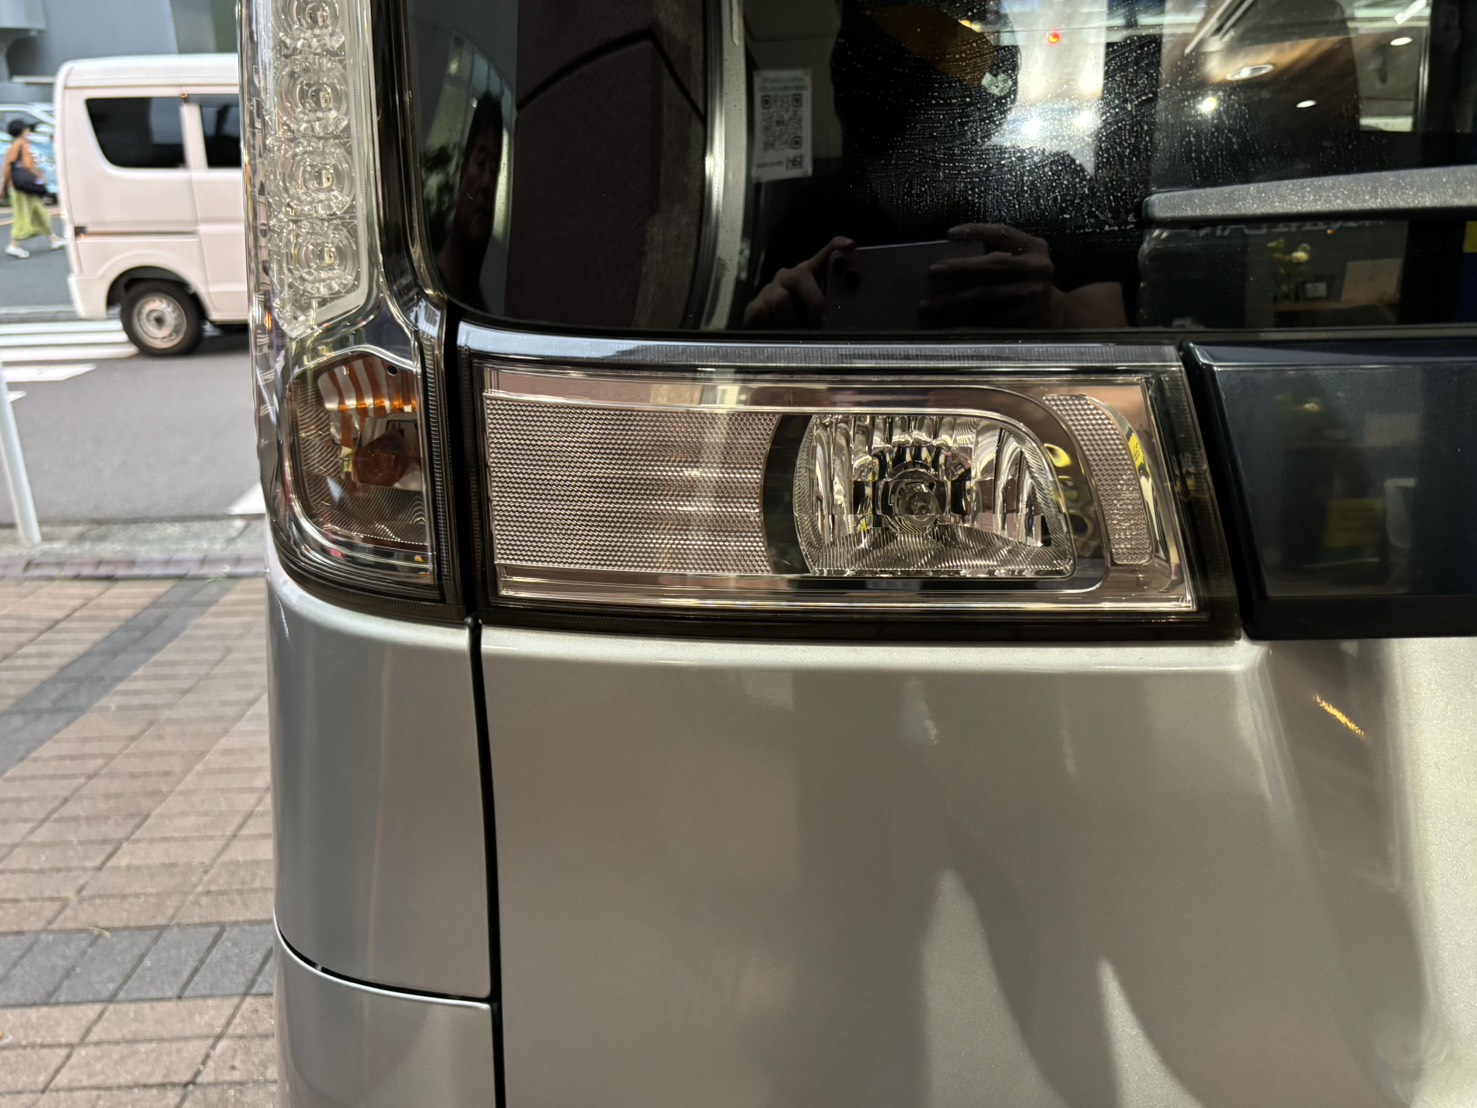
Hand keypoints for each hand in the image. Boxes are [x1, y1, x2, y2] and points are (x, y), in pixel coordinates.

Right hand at [743, 236, 854, 328]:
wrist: (765, 342)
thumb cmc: (798, 328)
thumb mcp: (819, 320)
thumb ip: (831, 311)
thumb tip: (845, 315)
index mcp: (808, 277)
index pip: (823, 256)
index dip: (835, 247)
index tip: (850, 244)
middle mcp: (788, 278)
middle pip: (799, 275)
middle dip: (813, 301)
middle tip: (820, 322)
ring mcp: (770, 291)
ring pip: (781, 300)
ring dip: (791, 322)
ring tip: (795, 335)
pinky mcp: (755, 306)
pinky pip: (762, 313)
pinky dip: (772, 327)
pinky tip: (775, 333)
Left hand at [920, 224, 1065, 328]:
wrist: (1056, 316)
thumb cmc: (1025, 284)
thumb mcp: (1023, 261)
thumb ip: (999, 255)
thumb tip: (948, 263)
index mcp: (1034, 248)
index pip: (1003, 233)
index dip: (977, 231)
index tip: (950, 234)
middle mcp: (1037, 269)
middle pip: (993, 266)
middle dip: (959, 268)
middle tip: (932, 271)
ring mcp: (1033, 295)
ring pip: (985, 298)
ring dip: (952, 303)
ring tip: (927, 307)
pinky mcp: (1026, 319)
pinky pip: (988, 320)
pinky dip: (963, 322)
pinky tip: (944, 324)